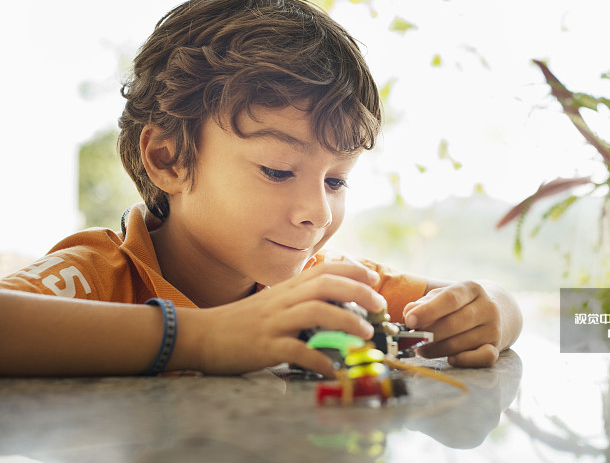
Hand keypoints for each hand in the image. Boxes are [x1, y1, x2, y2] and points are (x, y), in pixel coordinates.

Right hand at [186, 262, 385, 376]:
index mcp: (286, 289)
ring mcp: (274, 322)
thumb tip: (331, 302)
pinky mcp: (265, 347)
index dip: (352, 271)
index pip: (324, 269)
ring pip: (316, 312)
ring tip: (365, 335)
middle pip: (326, 285)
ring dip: (346, 321)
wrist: (201, 336)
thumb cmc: (241, 322)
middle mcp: (283, 300)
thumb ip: (298, 299)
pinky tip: (333, 370)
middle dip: (358, 292)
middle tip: (379, 306)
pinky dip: (319, 360)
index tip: (373, 279)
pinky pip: (297, 351)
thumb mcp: (272, 302)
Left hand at [401, 281, 501, 367]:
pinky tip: (450, 359)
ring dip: (437, 350)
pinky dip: (464, 360)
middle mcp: (487, 307)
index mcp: (472, 289)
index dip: (428, 311)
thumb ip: (424, 303)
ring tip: (422, 349)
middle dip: (428, 334)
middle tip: (412, 340)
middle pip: (454, 323)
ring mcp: (493, 328)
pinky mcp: (496, 347)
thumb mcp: (442, 296)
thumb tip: (409, 312)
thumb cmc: (458, 305)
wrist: (493, 311)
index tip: (410, 320)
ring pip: (461, 343)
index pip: (450, 299)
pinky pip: (482, 358)